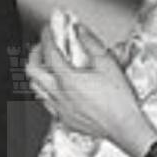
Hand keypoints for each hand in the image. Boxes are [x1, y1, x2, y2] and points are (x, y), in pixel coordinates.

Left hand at [26, 22, 149, 152]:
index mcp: (67, 80)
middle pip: (32, 70)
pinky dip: (46, 91)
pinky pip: (46, 103)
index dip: (47, 37)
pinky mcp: (64, 120)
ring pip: (36, 88)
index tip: (48, 30)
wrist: (124, 126)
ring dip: (39, 73)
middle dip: (35, 54)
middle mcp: (59, 95)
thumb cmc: (119, 100)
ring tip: (47, 65)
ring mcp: (59, 109)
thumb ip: (91, 44)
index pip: (49, 52)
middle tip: (44, 46)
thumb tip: (80, 31)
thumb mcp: (108, 64)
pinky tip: (57, 88)